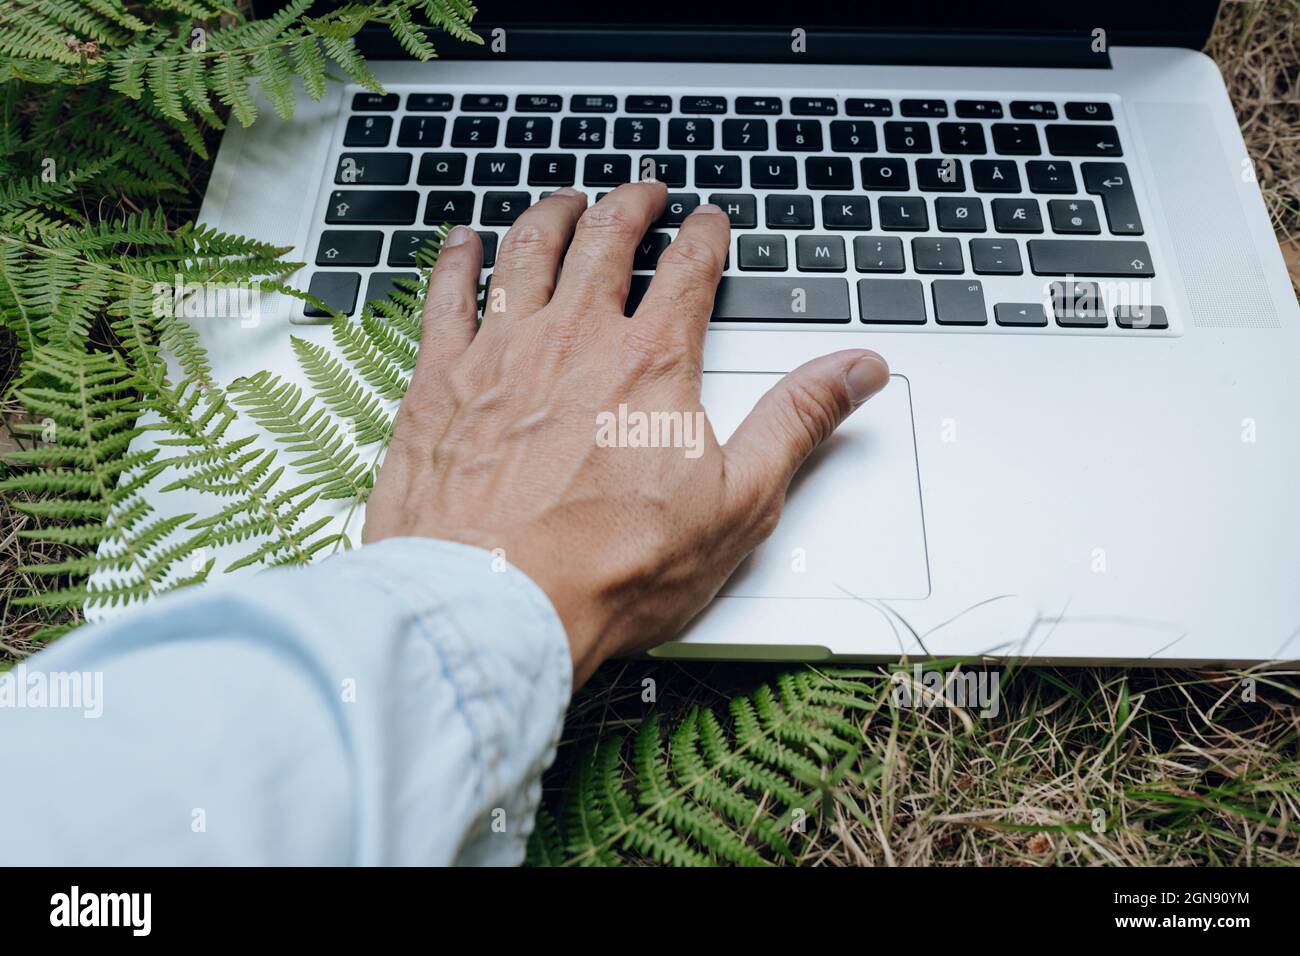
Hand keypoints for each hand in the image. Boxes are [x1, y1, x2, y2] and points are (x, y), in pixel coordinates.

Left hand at [364, 182, 888, 685]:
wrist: (497, 605)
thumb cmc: (612, 568)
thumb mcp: (739, 503)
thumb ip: (799, 423)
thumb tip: (857, 371)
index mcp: (651, 363)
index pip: (688, 268)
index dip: (704, 235)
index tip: (709, 222)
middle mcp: (574, 340)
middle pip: (605, 239)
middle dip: (630, 205)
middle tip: (641, 192)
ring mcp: (501, 353)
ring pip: (527, 251)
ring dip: (551, 215)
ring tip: (565, 201)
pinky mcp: (441, 381)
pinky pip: (446, 295)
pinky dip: (457, 260)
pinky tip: (462, 243)